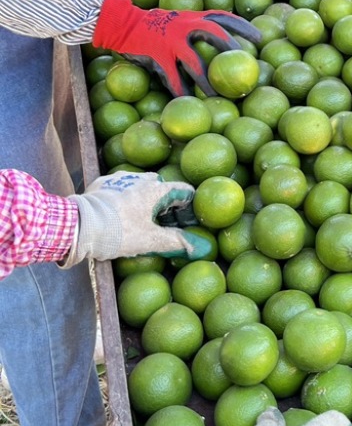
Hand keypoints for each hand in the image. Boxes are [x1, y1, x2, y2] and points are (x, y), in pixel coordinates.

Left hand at [63, 171, 209, 266]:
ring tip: (140, 214)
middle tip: (164, 217)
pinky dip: (124, 196)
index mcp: (155, 190)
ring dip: (143, 195)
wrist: (79, 225)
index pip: (181, 190)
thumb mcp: (150, 241)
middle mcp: (139, 179)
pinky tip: (119, 210)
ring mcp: (118, 179)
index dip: (189, 202)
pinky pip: (119, 187)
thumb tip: (198, 247)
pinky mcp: (101, 184)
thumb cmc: (119, 232)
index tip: (189, 214)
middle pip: (160, 185)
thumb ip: (175, 242)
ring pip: (138, 183)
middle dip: (165, 198)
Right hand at [92, 0, 261, 95]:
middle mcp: (185, 25)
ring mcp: (171, 41)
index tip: (261, 38)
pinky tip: (188, 105)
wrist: (119, 22)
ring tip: (220, 98)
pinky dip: (181, 93)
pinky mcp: (157, 56)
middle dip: (233, 49)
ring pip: (196, 63)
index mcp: (192, 16)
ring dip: (209, 81)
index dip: (243, 27)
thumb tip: (219, 44)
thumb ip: (195, 28)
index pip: (223, 17)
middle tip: (249, 67)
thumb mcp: (177, 19)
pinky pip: (172, 79)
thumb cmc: (152, 24)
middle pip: (215, 34)